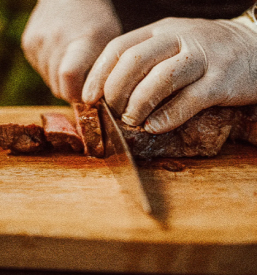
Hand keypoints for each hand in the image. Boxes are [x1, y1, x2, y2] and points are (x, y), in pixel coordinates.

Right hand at [22, 0, 121, 102]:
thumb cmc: (98, 23)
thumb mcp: (111, 45)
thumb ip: (105, 74)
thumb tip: (96, 103)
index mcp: (82, 42)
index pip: (70, 76)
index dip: (77, 95)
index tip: (87, 97)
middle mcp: (56, 41)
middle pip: (59, 87)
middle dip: (73, 92)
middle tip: (84, 82)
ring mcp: (39, 41)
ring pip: (50, 83)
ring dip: (63, 83)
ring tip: (75, 65)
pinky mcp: (29, 44)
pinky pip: (42, 72)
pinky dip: (53, 72)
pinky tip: (62, 57)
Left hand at [82, 16, 256, 132]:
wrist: (253, 46)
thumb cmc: (205, 53)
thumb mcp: (172, 46)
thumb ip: (146, 61)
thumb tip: (113, 90)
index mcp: (160, 31)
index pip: (119, 48)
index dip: (99, 74)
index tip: (89, 97)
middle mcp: (179, 38)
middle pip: (135, 62)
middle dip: (116, 90)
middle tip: (114, 111)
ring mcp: (202, 58)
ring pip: (161, 78)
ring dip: (139, 104)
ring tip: (132, 121)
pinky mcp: (222, 81)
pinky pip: (189, 99)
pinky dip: (168, 116)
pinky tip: (155, 127)